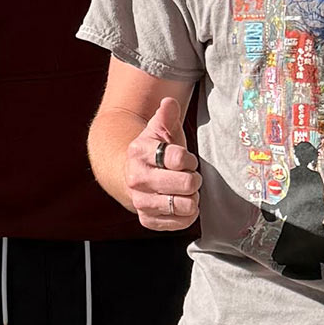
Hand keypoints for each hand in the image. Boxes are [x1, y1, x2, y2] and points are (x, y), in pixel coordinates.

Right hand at [125, 98, 199, 229]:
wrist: (129, 176)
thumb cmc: (154, 153)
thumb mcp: (159, 131)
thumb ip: (166, 115)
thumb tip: (169, 102)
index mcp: (139, 152)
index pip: (180, 158)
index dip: (189, 159)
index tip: (185, 159)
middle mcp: (137, 179)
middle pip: (186, 183)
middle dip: (193, 179)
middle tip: (187, 176)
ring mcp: (141, 201)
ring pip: (185, 205)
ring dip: (191, 198)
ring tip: (183, 191)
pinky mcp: (147, 220)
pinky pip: (180, 222)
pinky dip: (186, 215)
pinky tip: (180, 204)